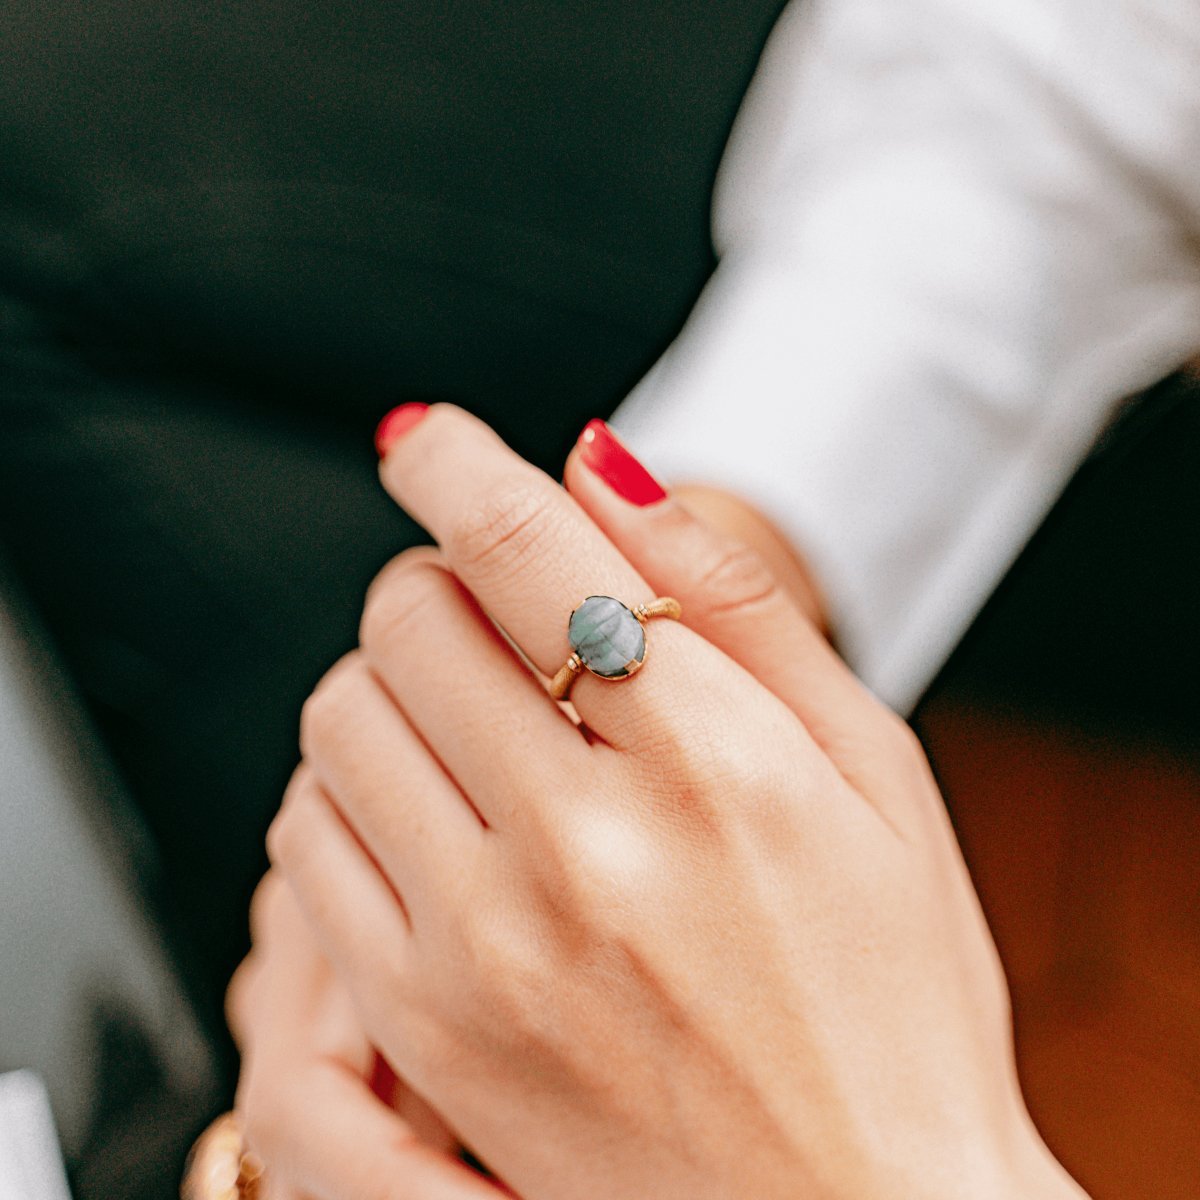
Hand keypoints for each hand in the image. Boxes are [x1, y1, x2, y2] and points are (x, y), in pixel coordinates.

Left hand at [268, 405, 1085, 1199]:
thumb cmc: (890, 993)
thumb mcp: (876, 771)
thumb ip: (740, 599)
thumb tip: (606, 465)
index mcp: (714, 761)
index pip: (523, 548)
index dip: (452, 461)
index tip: (422, 438)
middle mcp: (585, 847)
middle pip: (409, 615)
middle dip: (437, 581)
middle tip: (492, 614)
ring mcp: (486, 945)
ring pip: (339, 715)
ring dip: (389, 680)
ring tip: (466, 718)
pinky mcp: (422, 1023)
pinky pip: (307, 836)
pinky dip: (348, 786)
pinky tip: (430, 809)